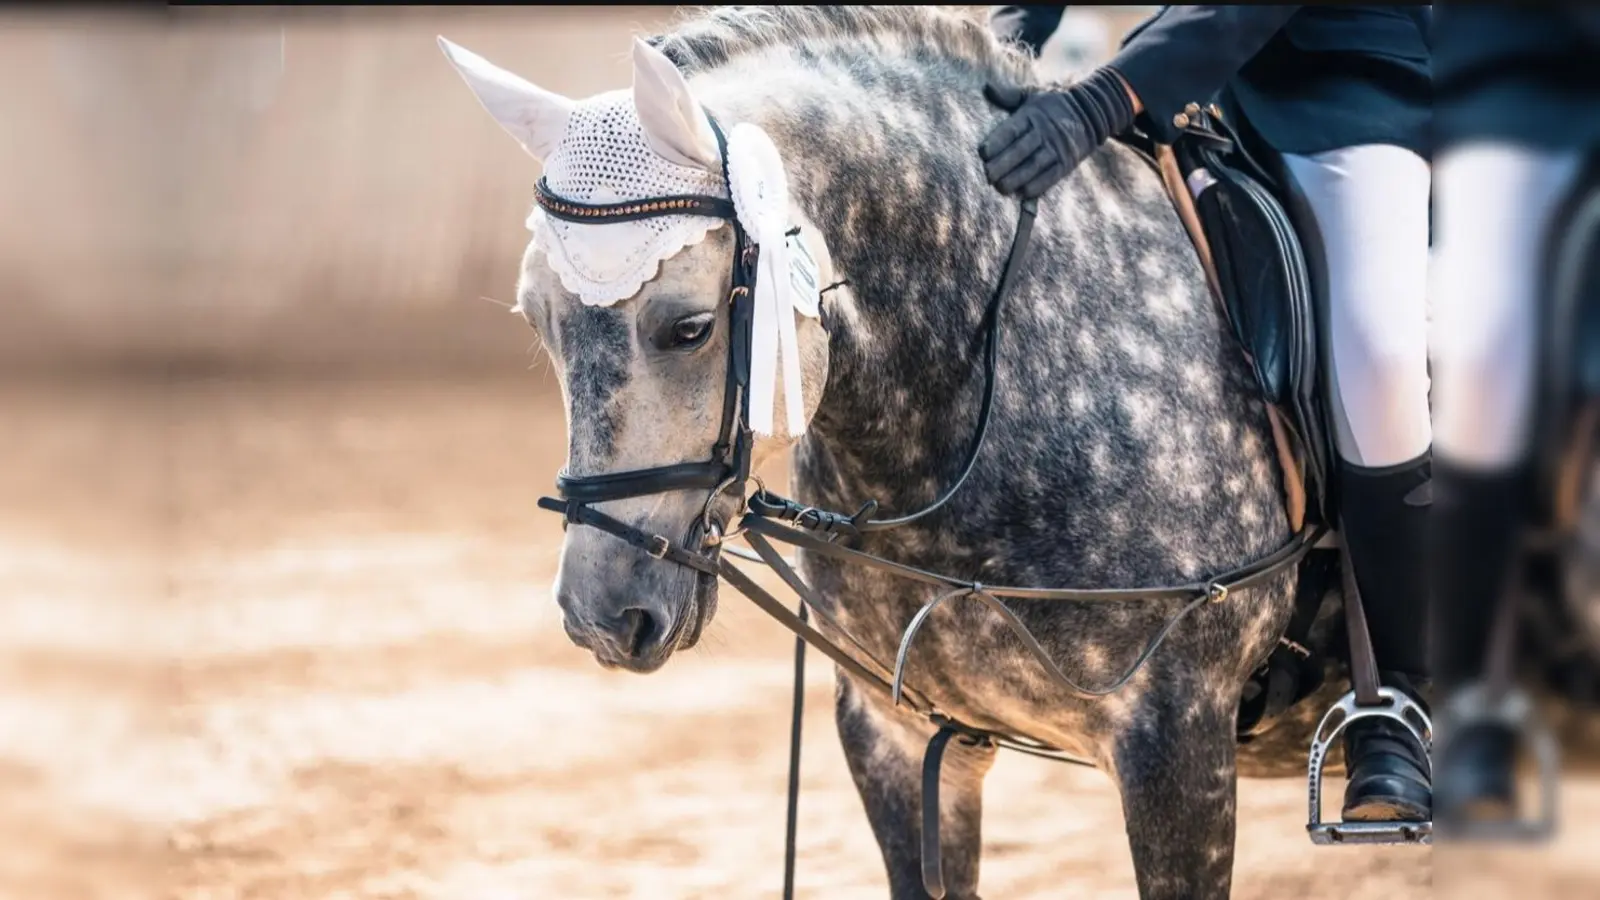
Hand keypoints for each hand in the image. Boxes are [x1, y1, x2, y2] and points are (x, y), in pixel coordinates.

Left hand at [978, 68, 1136, 199]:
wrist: (1091, 112)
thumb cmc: (1053, 104)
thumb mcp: (1033, 95)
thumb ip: (1009, 95)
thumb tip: (987, 88)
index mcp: (1033, 115)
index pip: (1013, 129)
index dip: (998, 141)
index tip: (983, 153)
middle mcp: (1045, 131)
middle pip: (1022, 149)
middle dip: (1004, 164)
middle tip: (988, 175)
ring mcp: (1058, 147)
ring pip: (1035, 165)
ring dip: (1018, 178)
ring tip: (1002, 187)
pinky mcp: (1067, 162)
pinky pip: (1053, 175)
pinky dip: (1039, 185)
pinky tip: (1025, 192)